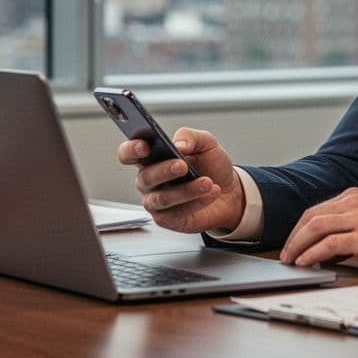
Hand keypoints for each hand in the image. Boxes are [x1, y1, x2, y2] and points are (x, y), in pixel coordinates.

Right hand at [116, 127, 245, 233]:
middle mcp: (149, 180)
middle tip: (182, 165)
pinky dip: (195, 202)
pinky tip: (210, 194)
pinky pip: (176, 213)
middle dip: (164, 171)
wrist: (229, 192)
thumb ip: (191, 137)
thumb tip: (179, 144)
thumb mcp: (206, 143)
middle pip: (145, 177)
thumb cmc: (211, 166)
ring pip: (162, 198)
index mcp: (152, 158)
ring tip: (207, 182)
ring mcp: (156, 201)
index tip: (145, 147)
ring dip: (186, 190)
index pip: (128, 153)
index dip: (131, 150)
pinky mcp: (167, 219)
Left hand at [278, 188, 357, 267]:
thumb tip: (332, 246)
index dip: (301, 227)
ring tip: (290, 259)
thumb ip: (354, 223)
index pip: (318, 209)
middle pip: (311, 216)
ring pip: (315, 226)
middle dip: (294, 236)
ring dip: (298, 244)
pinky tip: (305, 262)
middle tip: (286, 253)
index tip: (294, 241)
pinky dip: (312, 253)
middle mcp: (353, 203)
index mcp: (355, 196)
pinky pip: (329, 244)